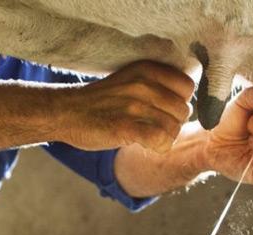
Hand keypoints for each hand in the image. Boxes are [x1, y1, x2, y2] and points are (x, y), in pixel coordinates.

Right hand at [60, 61, 194, 152]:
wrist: (65, 112)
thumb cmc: (100, 102)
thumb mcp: (130, 80)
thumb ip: (157, 85)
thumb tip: (187, 104)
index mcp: (147, 69)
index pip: (187, 87)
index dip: (179, 103)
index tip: (163, 111)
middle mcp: (143, 84)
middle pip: (183, 110)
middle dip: (172, 123)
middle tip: (152, 128)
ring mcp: (134, 105)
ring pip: (174, 128)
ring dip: (164, 138)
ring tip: (146, 137)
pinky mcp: (125, 126)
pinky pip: (161, 140)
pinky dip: (158, 147)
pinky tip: (145, 145)